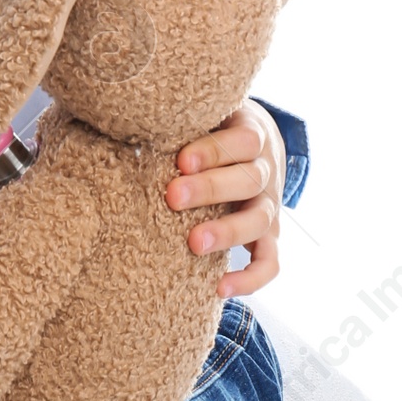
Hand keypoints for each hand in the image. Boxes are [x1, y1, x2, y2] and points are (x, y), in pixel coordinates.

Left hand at [164, 101, 284, 298]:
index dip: (214, 151)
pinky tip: (220, 288)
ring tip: (193, 243)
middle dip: (211, 189)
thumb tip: (131, 113)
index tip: (181, 160)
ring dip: (227, 232)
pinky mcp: (268, 235)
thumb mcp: (205, 112)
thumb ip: (181, 116)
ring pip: (260, 220)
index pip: (243, 141)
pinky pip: (269, 262)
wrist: (253, 143)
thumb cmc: (214, 126)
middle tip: (172, 197)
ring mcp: (270, 205)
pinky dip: (251, 278)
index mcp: (253, 133)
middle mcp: (266, 170)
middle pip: (249, 180)